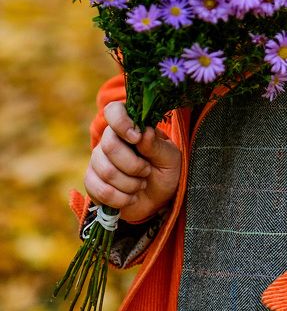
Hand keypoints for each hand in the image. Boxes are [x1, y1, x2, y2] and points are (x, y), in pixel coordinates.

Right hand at [84, 101, 181, 223]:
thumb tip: (144, 132)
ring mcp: (98, 160)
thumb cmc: (164, 171)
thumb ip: (156, 146)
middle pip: (109, 146)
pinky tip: (130, 198)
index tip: (136, 137)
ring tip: (141, 185)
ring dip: (130, 184)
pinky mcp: (92, 181)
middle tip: (147, 171)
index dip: (121, 122)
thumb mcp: (170, 158)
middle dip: (134, 165)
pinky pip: (99, 190)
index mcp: (131, 126)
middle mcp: (110, 139)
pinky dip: (120, 198)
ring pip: (106, 171)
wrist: (157, 200)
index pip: (114, 111)